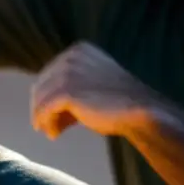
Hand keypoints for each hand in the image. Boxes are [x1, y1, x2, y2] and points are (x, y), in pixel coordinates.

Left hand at [30, 41, 156, 140]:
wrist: (143, 111)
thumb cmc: (118, 103)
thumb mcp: (91, 89)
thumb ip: (70, 92)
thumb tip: (43, 111)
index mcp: (78, 50)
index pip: (50, 74)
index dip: (45, 95)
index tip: (48, 113)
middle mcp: (71, 56)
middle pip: (42, 84)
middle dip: (41, 107)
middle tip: (43, 126)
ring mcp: (69, 72)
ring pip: (41, 97)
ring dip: (42, 117)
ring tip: (49, 132)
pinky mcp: (68, 90)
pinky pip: (45, 108)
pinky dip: (45, 121)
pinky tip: (52, 134)